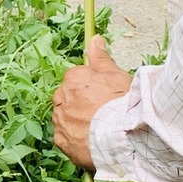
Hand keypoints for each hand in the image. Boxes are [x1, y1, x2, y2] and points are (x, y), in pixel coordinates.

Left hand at [52, 35, 130, 170]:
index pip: (76, 79)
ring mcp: (60, 121)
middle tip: (101, 112)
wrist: (122, 137)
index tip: (103, 95)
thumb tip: (94, 40)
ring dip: (76, 121)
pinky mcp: (62, 141)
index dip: (91, 88)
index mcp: (73, 79)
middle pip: (68, 97)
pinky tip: (90, 140)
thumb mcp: (116, 75)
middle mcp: (62, 98)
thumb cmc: (122, 105)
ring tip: (97, 128)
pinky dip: (74, 138)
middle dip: (80, 103)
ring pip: (65, 117)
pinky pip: (64, 137)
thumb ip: (101, 58)